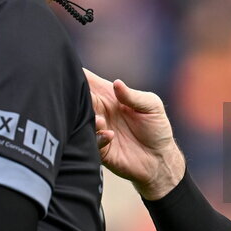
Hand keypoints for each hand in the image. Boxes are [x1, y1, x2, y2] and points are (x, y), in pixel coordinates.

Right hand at [84, 68, 184, 199]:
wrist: (160, 159)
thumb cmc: (157, 128)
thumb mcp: (152, 106)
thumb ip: (134, 96)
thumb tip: (116, 83)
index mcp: (109, 96)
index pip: (88, 81)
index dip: (77, 74)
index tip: (71, 71)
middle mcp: (99, 111)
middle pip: (79, 99)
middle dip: (78, 97)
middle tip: (89, 99)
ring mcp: (97, 129)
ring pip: (80, 120)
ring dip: (88, 118)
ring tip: (101, 120)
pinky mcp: (99, 148)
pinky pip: (90, 141)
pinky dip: (97, 137)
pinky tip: (110, 135)